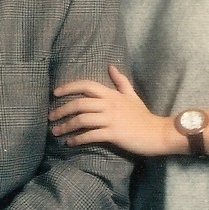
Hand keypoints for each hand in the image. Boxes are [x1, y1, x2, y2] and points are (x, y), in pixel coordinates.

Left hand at [50, 66, 173, 156]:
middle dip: (62, 110)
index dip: (69, 87)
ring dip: (66, 126)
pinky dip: (78, 139)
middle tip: (50, 117)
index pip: (86, 85)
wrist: (158, 133)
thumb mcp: (132, 95)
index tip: (55, 93)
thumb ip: (121, 82)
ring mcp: (111, 119)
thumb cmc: (143, 116)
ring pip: (82, 120)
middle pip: (79, 103)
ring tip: (56, 132)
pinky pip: (91, 135)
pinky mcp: (114, 134)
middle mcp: (109, 105)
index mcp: (111, 95)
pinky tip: (70, 142)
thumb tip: (111, 67)